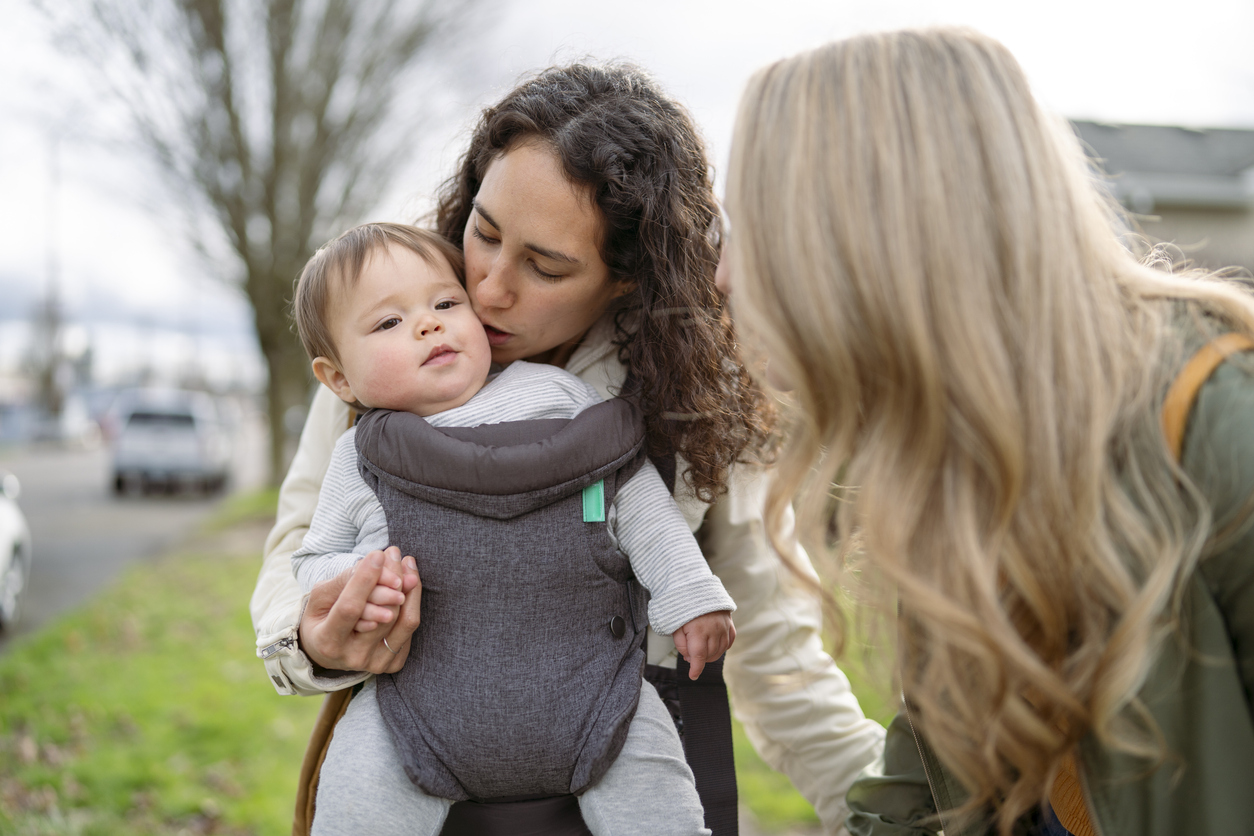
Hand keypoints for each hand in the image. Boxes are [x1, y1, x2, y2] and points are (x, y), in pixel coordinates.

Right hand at [299, 546, 421, 674]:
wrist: (328, 652)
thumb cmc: (322, 617)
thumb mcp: (320, 598)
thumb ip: (345, 580)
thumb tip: (377, 562)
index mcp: (328, 642)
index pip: (350, 608)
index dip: (365, 580)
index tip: (377, 555)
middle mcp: (354, 657)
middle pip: (383, 613)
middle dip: (392, 577)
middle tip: (393, 553)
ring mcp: (376, 663)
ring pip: (403, 620)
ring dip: (408, 586)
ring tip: (405, 562)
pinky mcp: (394, 663)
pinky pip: (409, 628)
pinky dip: (412, 601)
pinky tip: (408, 582)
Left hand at [672, 610, 734, 679]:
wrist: (698, 589)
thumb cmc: (684, 608)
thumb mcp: (676, 626)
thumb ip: (681, 644)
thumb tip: (689, 658)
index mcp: (698, 631)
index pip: (699, 656)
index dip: (696, 669)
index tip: (693, 676)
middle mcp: (714, 630)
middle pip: (709, 655)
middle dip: (699, 660)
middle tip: (690, 654)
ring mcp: (724, 628)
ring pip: (720, 651)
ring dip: (710, 655)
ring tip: (700, 649)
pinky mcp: (729, 624)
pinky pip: (728, 643)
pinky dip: (722, 648)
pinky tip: (713, 645)